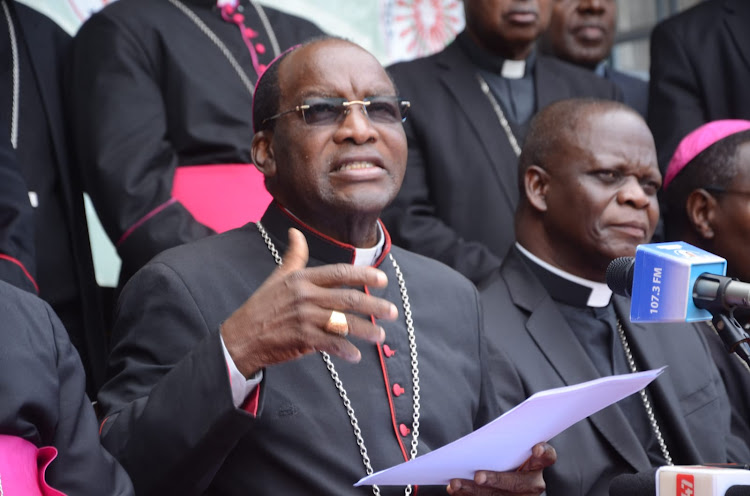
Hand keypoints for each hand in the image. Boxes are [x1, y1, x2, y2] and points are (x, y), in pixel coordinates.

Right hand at [221, 228, 396, 376]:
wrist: (241, 336)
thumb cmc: (262, 306)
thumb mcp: (278, 277)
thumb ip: (294, 256)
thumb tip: (297, 232)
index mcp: (303, 279)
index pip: (339, 273)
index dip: (363, 275)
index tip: (382, 279)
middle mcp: (305, 296)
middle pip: (348, 299)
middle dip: (374, 305)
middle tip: (391, 312)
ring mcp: (304, 318)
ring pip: (343, 322)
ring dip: (365, 330)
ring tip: (381, 336)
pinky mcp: (301, 338)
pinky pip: (330, 344)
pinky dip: (345, 350)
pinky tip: (356, 355)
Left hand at [446, 442, 555, 495]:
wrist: (500, 472)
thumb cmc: (502, 454)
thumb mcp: (505, 448)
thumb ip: (501, 443)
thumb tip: (481, 440)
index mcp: (537, 464)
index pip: (548, 457)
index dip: (544, 452)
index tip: (535, 448)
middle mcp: (532, 484)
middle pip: (518, 484)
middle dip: (497, 480)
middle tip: (478, 476)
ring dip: (474, 491)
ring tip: (455, 483)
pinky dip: (468, 495)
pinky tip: (453, 488)